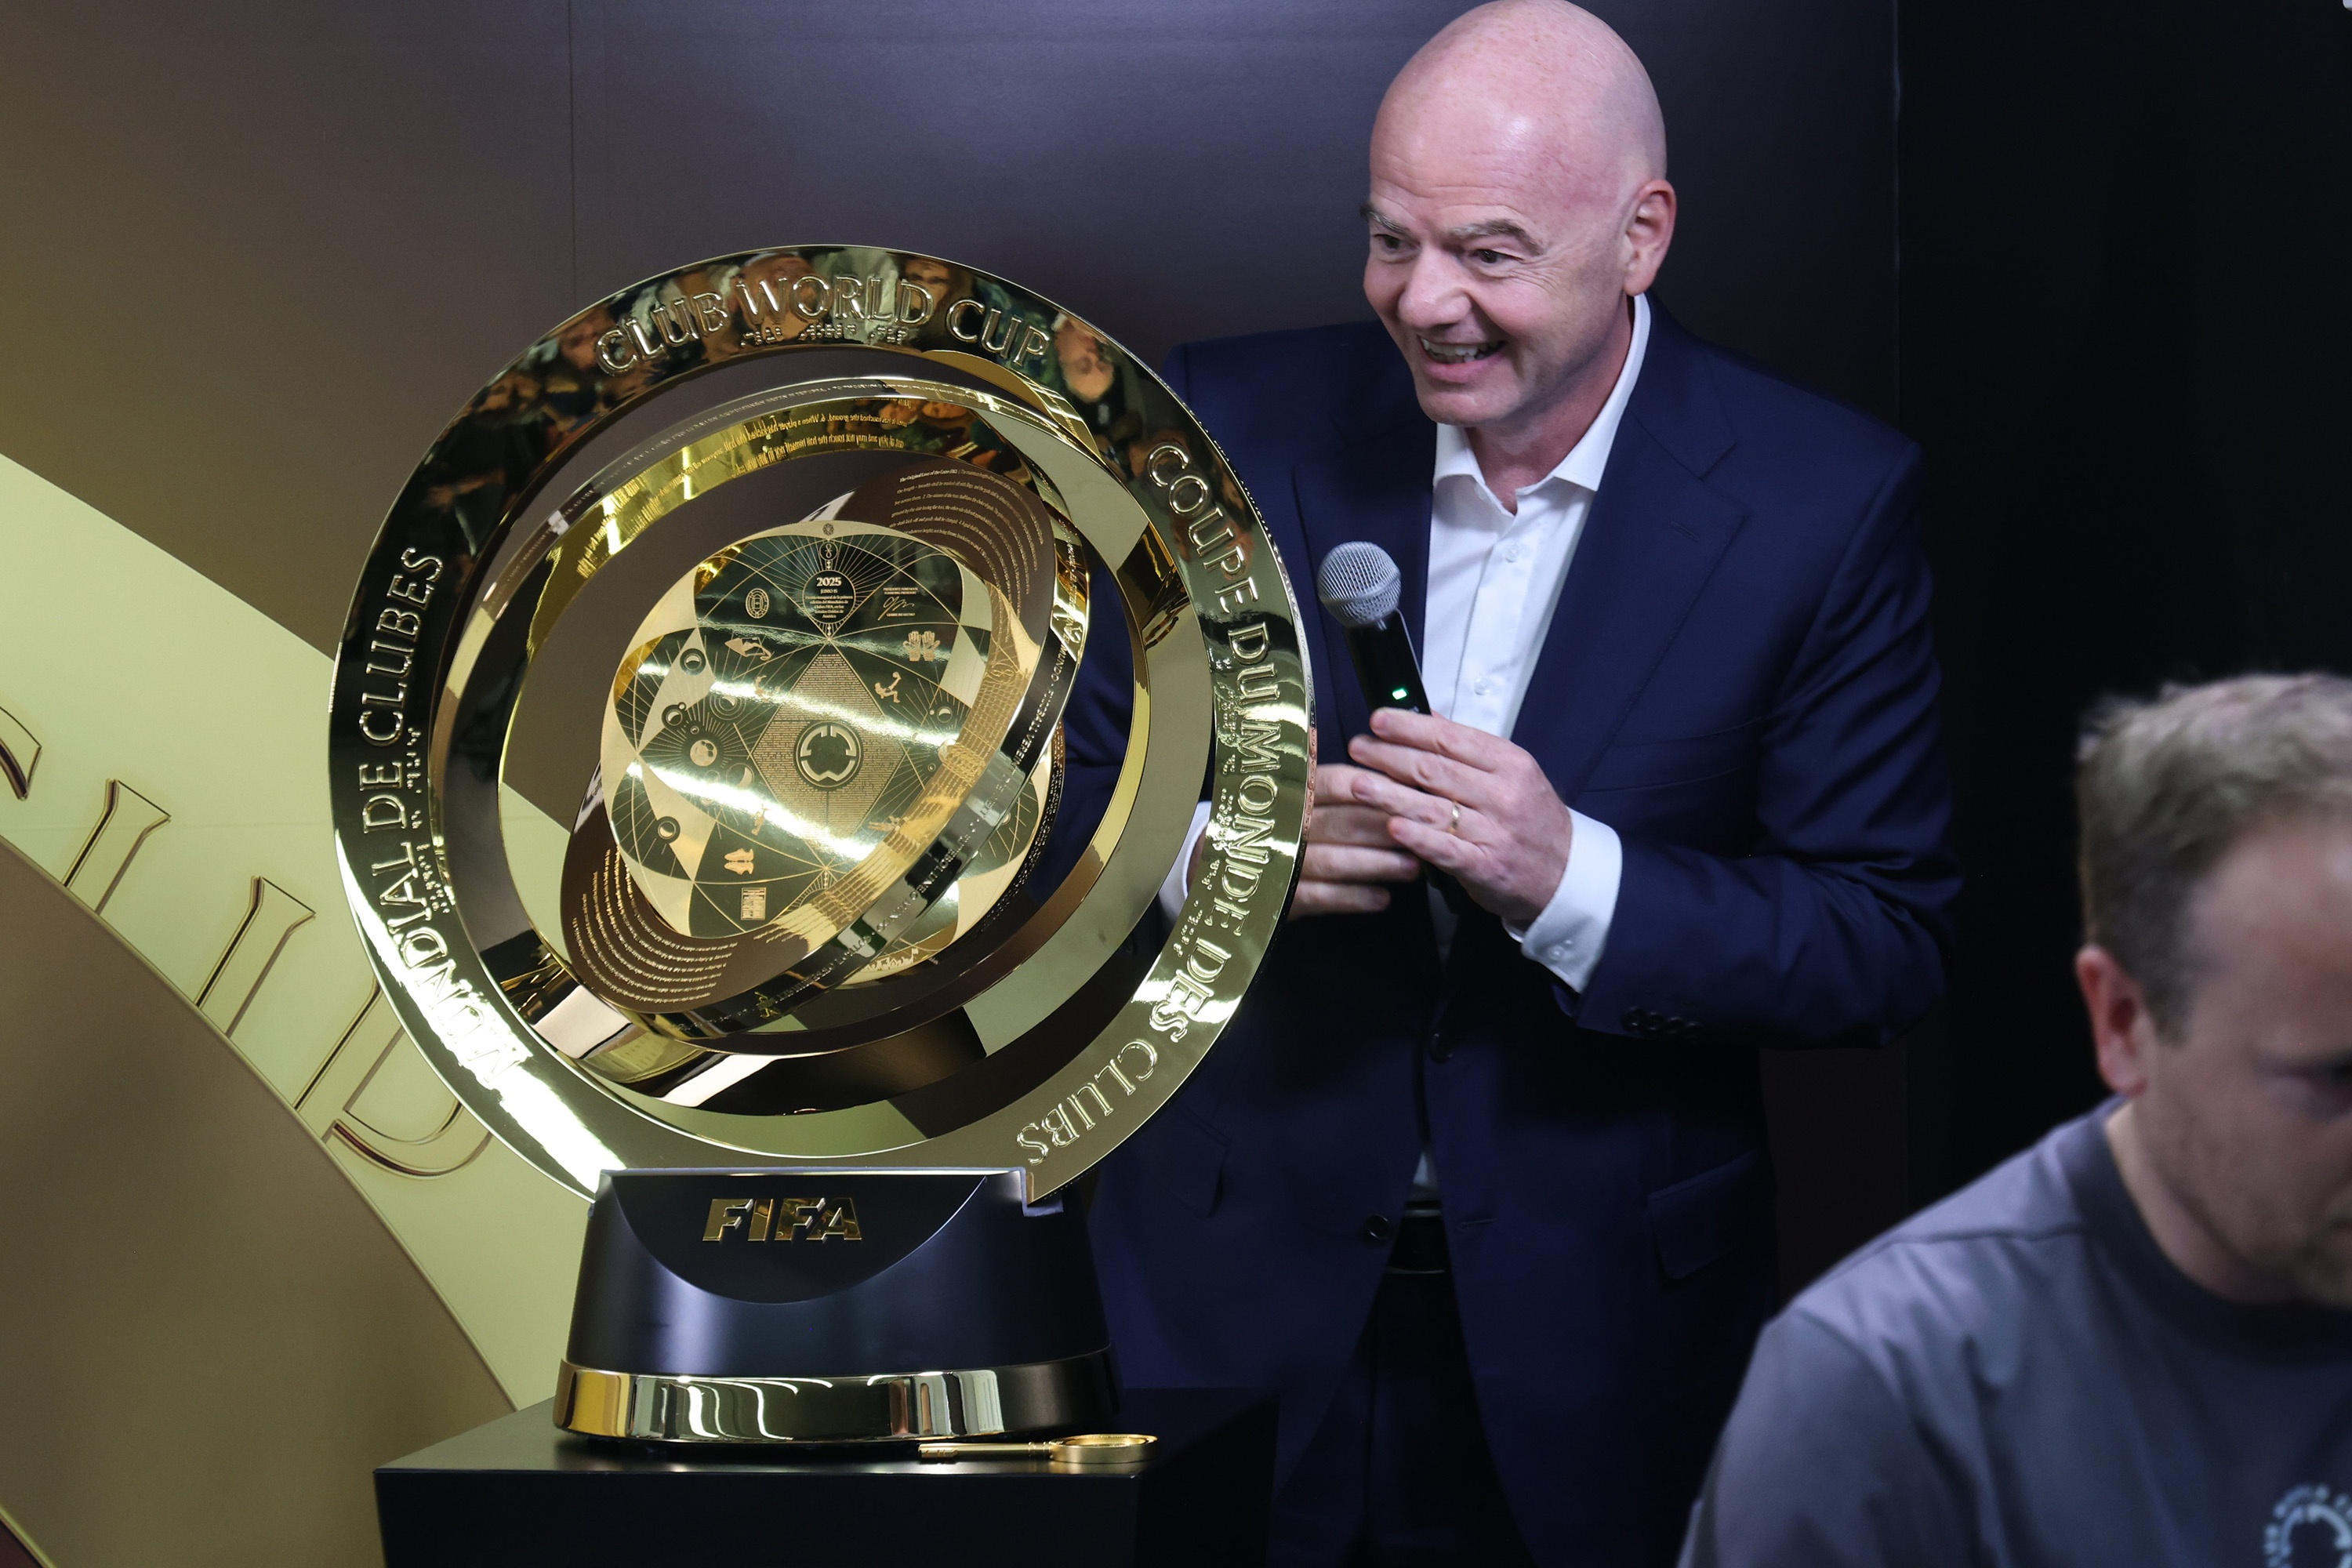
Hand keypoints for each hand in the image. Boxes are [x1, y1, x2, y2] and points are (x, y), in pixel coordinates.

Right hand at [1269, 762, 1424, 918]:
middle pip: (1342, 822)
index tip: (1411, 797)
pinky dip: (1355, 898)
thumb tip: (1402, 787)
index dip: (1375, 789)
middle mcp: (1285, 823)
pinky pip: (1322, 897)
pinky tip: (1382, 899)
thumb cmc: (1286, 828)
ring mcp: (1280, 861)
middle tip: (1423, 837)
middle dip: (1386, 830)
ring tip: (1412, 869)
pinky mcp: (1281, 896)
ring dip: (1377, 864)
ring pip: (1335, 860)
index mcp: (1292, 792)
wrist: (1231, 869)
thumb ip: (1344, 793)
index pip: (1336, 782)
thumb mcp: (1305, 802)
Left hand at [1345, 709, 1572, 926]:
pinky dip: (1418, 837)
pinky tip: (1391, 827)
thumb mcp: (1512, 774)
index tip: (1378, 720)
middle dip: (1390, 756)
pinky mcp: (1487, 867)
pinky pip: (1447, 849)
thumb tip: (1428, 716)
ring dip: (1390, 794)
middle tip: (1358, 748)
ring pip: (1433, 807)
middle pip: (1436, 769)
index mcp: (1509, 763)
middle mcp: (1503, 794)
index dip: (1410, 728)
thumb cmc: (1532, 819)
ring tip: (1357, 784)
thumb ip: (1470, 748)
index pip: (1451, 738)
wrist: (1567, 873)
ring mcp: (1496, 831)